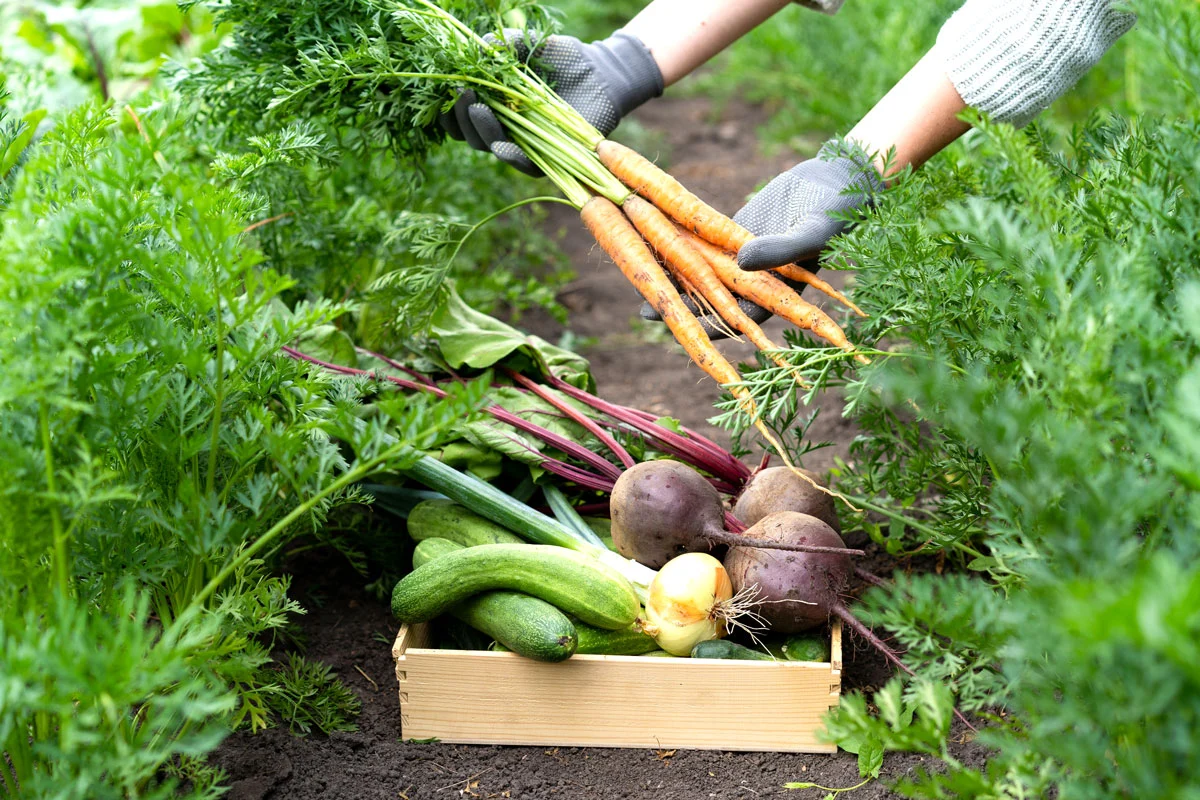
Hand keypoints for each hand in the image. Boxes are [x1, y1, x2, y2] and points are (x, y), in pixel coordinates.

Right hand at [439, 29, 662, 175]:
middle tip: (465, 95)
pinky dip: (512, 156)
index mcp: (492, 105)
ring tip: (479, 109)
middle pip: (470, 134)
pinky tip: (502, 145)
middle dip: (462, 116)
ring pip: (492, 148)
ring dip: (482, 131)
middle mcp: (504, 128)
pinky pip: (525, 165)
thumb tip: (481, 45)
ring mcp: (525, 145)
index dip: (448, 108)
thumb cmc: (562, 58)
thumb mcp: (531, 44)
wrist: (601, 74)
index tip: (448, 87)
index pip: (459, 116)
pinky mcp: (549, 158)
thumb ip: (505, 44)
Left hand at [638, 139, 880, 338]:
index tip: (683, 325)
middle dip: (681, 306)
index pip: (740, 316)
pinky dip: (682, 244)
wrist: (837, 180)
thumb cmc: (834, 212)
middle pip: (713, 299)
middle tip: (646, 310)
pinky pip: (704, 241)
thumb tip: (741, 263)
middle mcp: (757, 279)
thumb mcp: (811, 233)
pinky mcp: (735, 232)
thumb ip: (778, 250)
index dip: (711, 323)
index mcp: (779, 291)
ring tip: (640, 281)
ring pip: (704, 271)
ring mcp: (744, 256)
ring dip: (675, 277)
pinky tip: (654, 243)